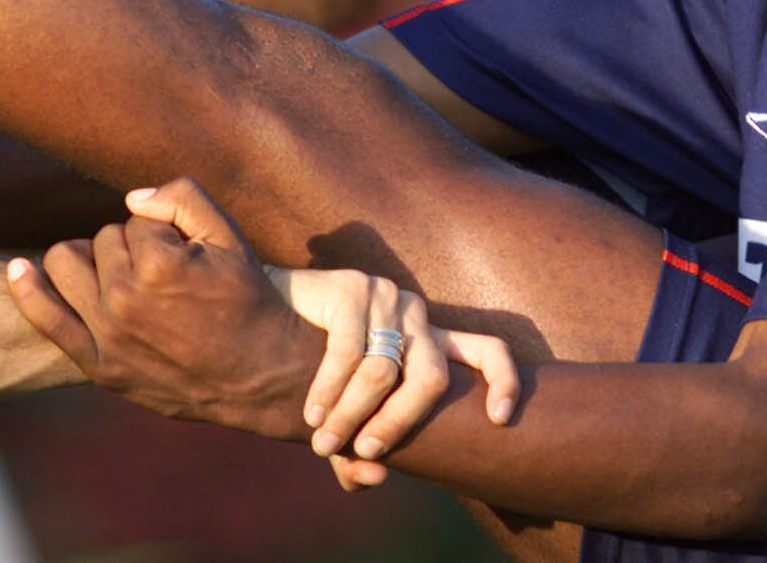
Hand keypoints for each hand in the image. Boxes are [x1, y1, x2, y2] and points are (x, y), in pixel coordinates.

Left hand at [6, 176, 324, 441]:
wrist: (260, 374)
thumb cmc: (246, 299)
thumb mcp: (229, 236)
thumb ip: (182, 198)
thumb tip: (131, 199)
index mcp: (159, 264)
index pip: (135, 221)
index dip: (163, 233)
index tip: (187, 258)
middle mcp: (126, 299)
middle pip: (102, 239)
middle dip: (129, 246)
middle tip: (162, 273)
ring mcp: (108, 335)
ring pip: (66, 263)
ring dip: (88, 259)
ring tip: (118, 274)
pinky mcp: (100, 366)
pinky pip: (46, 318)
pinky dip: (28, 289)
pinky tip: (18, 270)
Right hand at [266, 260, 518, 490]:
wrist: (263, 314)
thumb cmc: (310, 368)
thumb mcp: (342, 415)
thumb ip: (359, 450)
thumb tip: (376, 477)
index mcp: (429, 340)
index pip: (487, 351)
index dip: (503, 382)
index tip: (499, 419)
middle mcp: (416, 316)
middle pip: (432, 377)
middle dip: (399, 423)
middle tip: (366, 450)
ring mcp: (386, 298)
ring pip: (383, 372)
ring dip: (350, 416)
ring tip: (322, 442)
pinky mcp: (352, 288)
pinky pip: (347, 353)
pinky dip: (328, 392)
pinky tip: (312, 414)